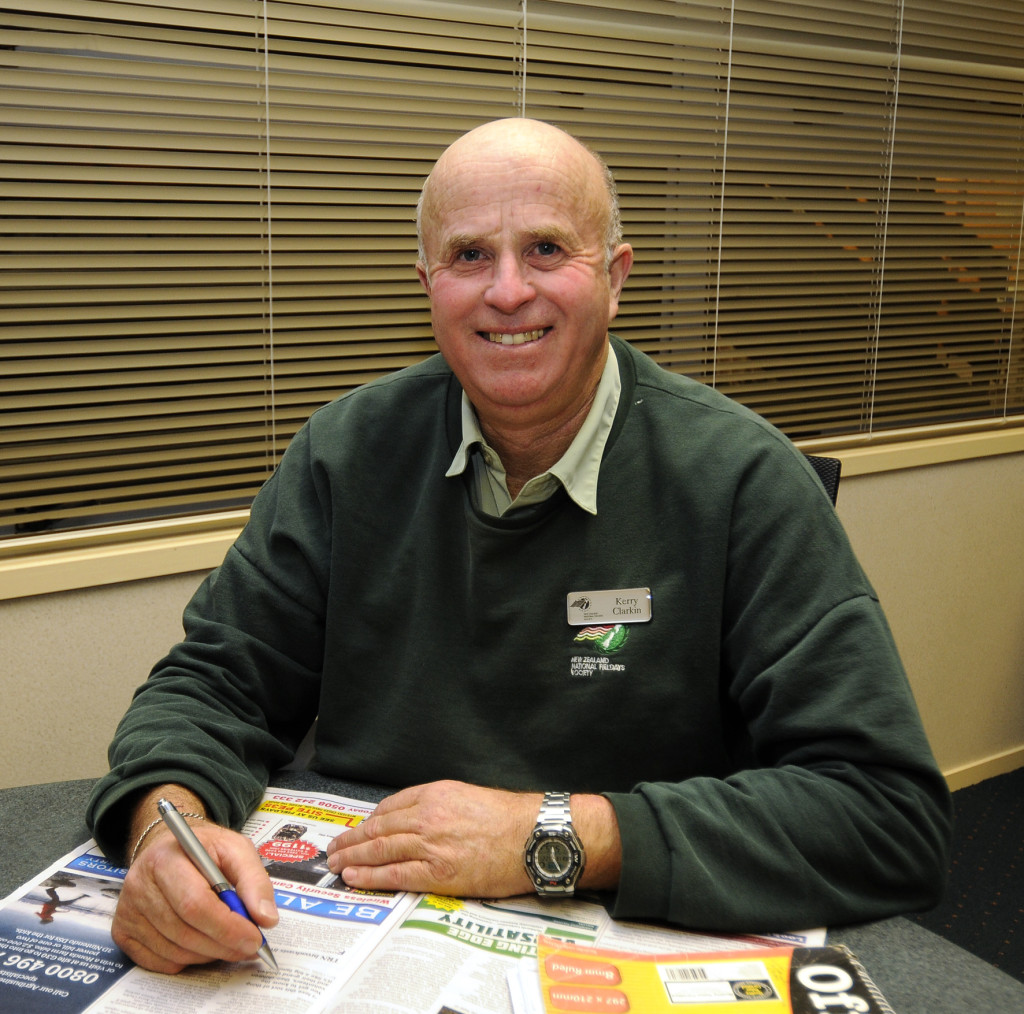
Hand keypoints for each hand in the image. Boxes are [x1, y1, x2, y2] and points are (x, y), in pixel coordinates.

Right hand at [112, 791, 277, 972]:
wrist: (169, 847)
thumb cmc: (204, 849)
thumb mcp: (235, 848)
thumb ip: (254, 880)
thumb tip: (265, 918)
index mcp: (166, 857)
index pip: (195, 903)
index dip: (227, 926)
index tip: (254, 938)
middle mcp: (139, 884)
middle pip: (183, 930)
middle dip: (222, 944)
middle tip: (248, 947)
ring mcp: (127, 910)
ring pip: (172, 949)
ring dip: (208, 954)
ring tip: (229, 942)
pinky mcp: (123, 931)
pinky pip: (157, 961)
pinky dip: (186, 960)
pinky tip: (203, 944)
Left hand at [324, 780, 621, 896]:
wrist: (534, 837)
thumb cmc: (511, 819)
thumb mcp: (470, 797)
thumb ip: (442, 805)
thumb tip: (420, 820)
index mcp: (436, 794)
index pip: (390, 806)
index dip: (369, 820)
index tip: (358, 828)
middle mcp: (428, 816)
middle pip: (378, 828)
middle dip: (352, 839)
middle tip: (335, 848)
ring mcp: (431, 844)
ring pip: (380, 850)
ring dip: (353, 857)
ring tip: (337, 864)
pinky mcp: (438, 872)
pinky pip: (394, 874)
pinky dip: (370, 876)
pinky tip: (355, 877)